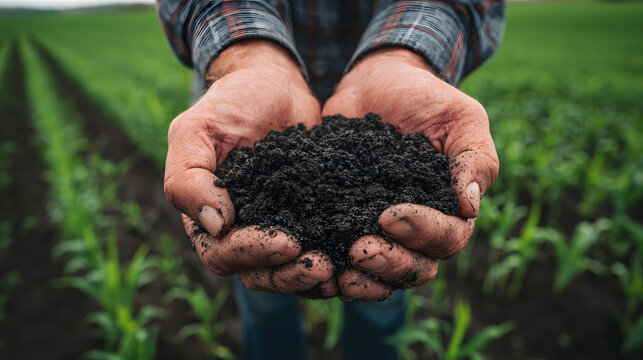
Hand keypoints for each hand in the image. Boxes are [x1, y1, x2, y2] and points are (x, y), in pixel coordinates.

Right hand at [165, 40, 335, 296]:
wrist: (274, 85)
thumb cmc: (231, 103)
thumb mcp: (197, 130)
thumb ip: (188, 178)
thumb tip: (215, 226)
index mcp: (206, 218)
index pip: (223, 253)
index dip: (253, 254)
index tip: (287, 242)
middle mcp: (240, 230)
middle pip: (259, 273)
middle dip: (288, 274)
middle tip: (322, 267)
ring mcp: (276, 227)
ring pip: (287, 270)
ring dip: (310, 276)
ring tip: (338, 269)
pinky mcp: (308, 218)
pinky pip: (317, 249)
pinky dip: (333, 260)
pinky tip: (353, 258)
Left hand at [323, 48, 498, 300]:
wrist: (376, 83)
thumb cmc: (426, 99)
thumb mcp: (460, 117)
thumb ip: (475, 158)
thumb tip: (469, 206)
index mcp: (450, 210)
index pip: (447, 239)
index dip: (423, 234)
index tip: (391, 216)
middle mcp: (416, 228)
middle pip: (414, 268)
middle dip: (390, 264)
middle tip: (360, 249)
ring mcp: (378, 229)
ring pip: (380, 274)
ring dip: (362, 279)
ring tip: (337, 273)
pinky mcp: (344, 221)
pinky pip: (341, 256)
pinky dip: (331, 266)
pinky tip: (314, 263)